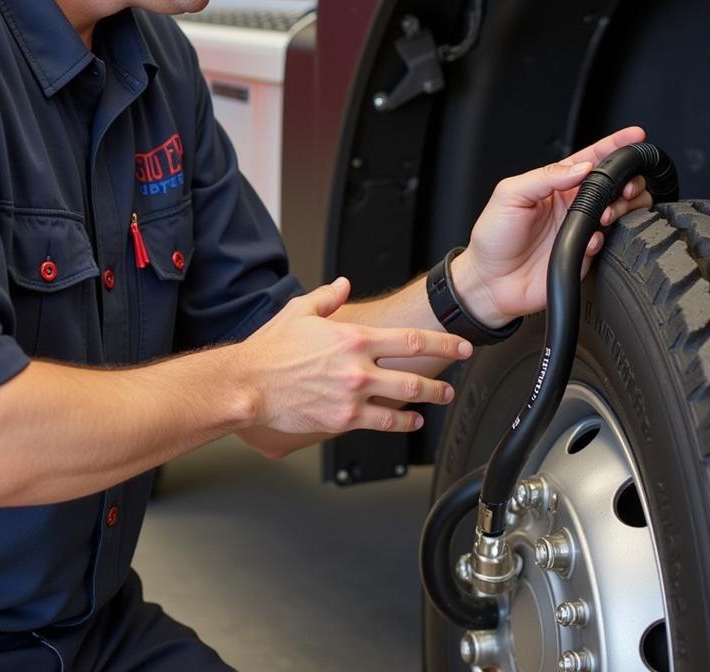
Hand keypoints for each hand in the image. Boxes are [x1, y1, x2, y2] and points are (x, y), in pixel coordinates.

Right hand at [236, 277, 471, 435]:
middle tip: (455, 377)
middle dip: (442, 376)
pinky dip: (402, 423)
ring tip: (440, 399)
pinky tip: (410, 421)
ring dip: (429, 400)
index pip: (410, 339)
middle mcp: (357, 367)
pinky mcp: (343, 419)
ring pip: (404, 400)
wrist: (249, 384)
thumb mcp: (299, 311)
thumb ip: (327, 297)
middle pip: (415, 373)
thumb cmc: (270, 351)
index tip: (460, 345)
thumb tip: (343, 286)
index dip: (442, 343)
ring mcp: (352, 396)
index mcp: (351, 338)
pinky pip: (382, 423)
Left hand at [452, 126, 653, 325]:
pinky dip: (603, 237)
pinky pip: (609, 241)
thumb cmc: (493, 237)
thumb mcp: (509, 195)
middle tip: (624, 186)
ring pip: (621, 210)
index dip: (614, 146)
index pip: (590, 158)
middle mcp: (572, 204)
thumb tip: (580, 167)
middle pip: (614, 183)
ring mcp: (580, 228)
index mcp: (554, 185)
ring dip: (622, 207)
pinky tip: (588, 241)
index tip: (634, 136)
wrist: (491, 281)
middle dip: (628, 180)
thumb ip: (544, 177)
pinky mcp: (585, 253)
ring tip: (606, 213)